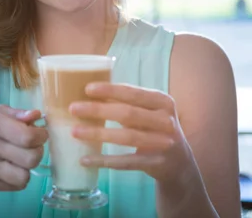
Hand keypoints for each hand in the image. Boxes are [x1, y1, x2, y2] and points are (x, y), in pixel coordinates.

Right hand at [0, 105, 47, 190]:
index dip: (41, 136)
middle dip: (38, 151)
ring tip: (23, 159)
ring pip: (24, 176)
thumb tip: (37, 115)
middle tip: (33, 147)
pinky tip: (13, 167)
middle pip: (30, 158)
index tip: (40, 133)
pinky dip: (19, 178)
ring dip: (29, 168)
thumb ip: (16, 113)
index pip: (28, 136)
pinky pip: (15, 186)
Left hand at [69, 82, 193, 182]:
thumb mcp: (150, 111)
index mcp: (163, 102)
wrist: (179, 162)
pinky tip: (86, 159)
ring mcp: (163, 143)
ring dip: (98, 134)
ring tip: (75, 131)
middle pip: (128, 114)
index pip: (134, 93)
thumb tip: (91, 93)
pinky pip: (125, 162)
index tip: (87, 89)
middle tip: (73, 108)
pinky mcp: (155, 163)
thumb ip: (129, 102)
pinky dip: (104, 161)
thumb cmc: (156, 129)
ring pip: (126, 137)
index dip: (110, 90)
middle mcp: (166, 121)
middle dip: (98, 110)